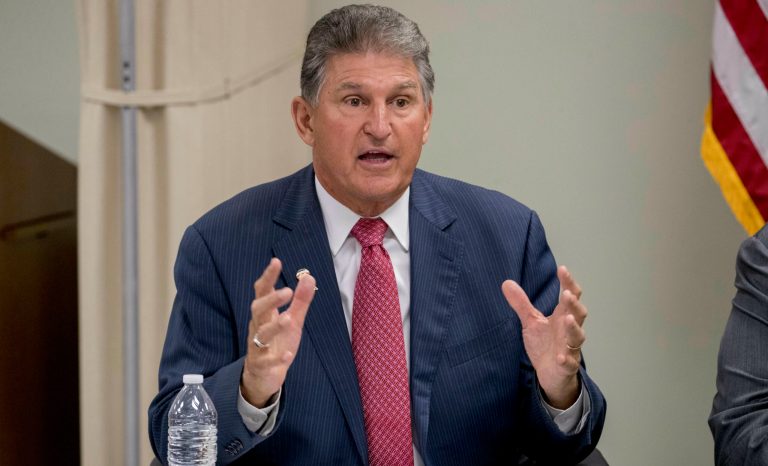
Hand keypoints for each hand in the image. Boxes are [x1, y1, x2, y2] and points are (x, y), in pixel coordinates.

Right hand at [241, 258, 315, 406]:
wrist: (263, 376)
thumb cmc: (277, 343)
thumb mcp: (293, 321)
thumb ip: (301, 301)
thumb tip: (309, 276)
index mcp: (265, 314)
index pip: (262, 291)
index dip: (268, 277)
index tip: (276, 261)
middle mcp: (258, 327)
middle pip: (258, 310)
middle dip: (271, 300)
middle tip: (287, 291)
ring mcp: (258, 347)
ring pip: (261, 334)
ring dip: (274, 326)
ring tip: (288, 319)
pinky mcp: (261, 365)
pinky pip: (267, 361)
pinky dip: (277, 358)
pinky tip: (288, 355)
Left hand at [501, 266, 586, 408]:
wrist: (550, 374)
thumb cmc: (545, 344)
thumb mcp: (531, 322)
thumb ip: (521, 303)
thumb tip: (506, 282)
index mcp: (562, 316)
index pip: (570, 296)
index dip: (568, 283)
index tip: (562, 269)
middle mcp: (569, 330)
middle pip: (578, 314)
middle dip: (574, 304)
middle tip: (567, 294)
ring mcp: (570, 348)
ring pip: (577, 337)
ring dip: (573, 328)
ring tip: (566, 318)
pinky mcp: (566, 366)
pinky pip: (569, 363)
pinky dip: (566, 359)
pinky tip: (560, 357)